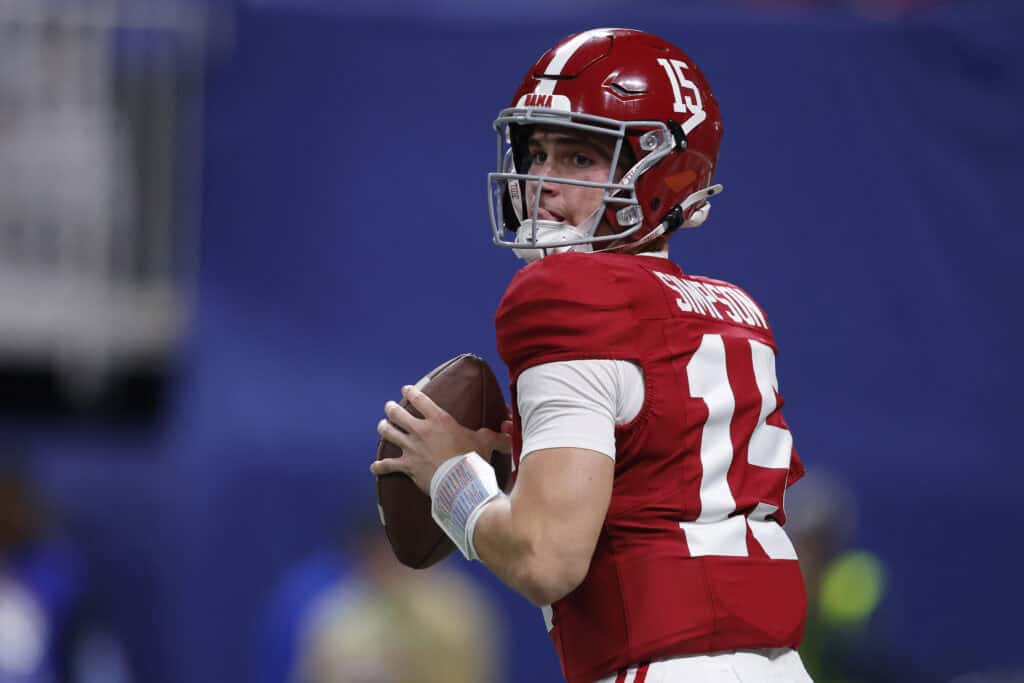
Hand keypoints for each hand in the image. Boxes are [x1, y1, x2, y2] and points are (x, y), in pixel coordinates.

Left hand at [370, 385, 511, 493]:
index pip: (420, 399)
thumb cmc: (472, 459)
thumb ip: (496, 436)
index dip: (411, 392)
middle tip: (390, 407)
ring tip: (381, 426)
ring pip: (389, 434)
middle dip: (392, 409)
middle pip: (398, 414)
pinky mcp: (406, 466)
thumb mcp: (486, 442)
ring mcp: (411, 448)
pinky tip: (374, 467)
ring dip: (384, 429)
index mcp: (439, 420)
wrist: (459, 481)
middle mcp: (420, 430)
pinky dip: (380, 467)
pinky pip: (388, 466)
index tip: (406, 389)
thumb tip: (509, 432)